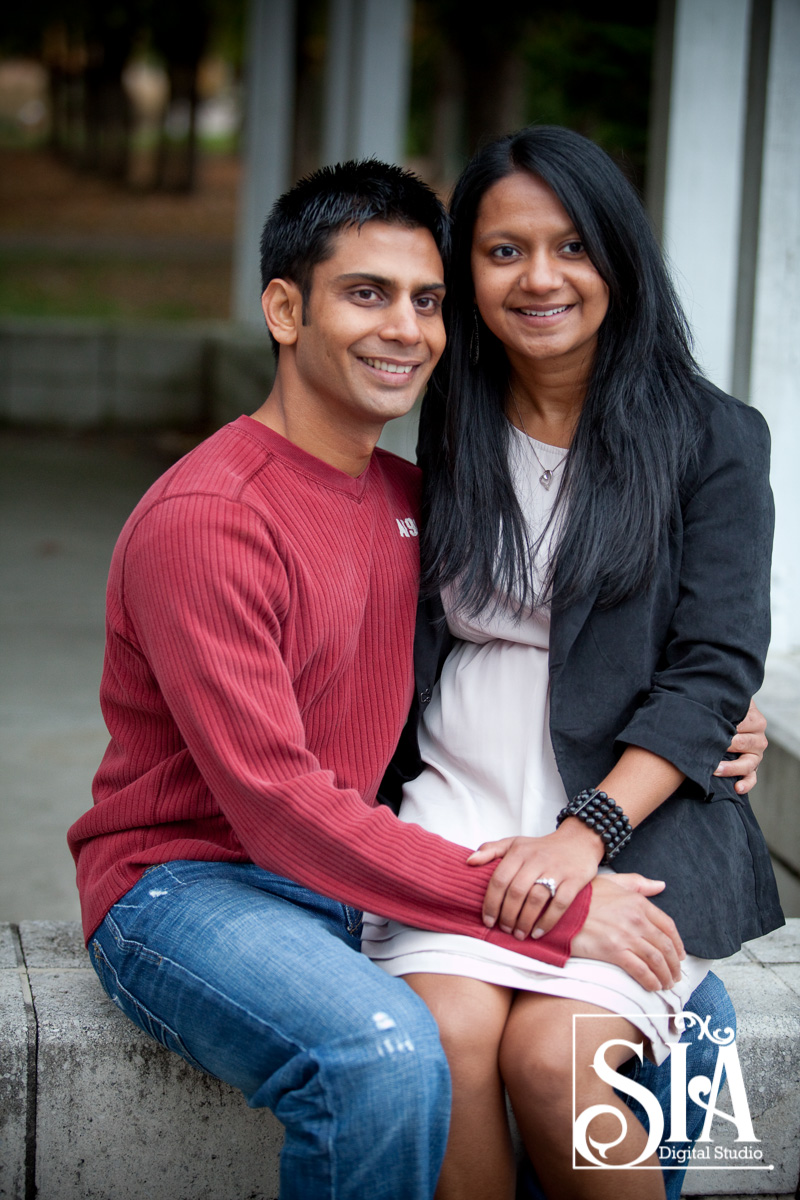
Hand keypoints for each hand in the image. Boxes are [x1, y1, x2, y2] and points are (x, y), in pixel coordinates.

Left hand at [467, 821, 602, 940]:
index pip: (499, 879)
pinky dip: (547, 921)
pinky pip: (560, 904)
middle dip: (507, 915)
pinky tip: (538, 932)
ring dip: (525, 921)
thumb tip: (468, 861)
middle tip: (504, 929)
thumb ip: (490, 850)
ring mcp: (556, 870)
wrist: (578, 841)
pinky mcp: (574, 880)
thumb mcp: (515, 843)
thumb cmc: (541, 848)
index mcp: (518, 852)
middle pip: (516, 892)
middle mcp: (536, 860)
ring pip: (536, 899)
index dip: (491, 902)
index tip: (487, 920)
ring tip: (519, 934)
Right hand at [571, 874, 684, 991]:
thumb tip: (660, 885)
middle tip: (675, 975)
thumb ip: (638, 883)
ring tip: (666, 984)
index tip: (680, 955)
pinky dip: (650, 981)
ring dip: (665, 976)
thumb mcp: (613, 881)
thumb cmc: (584, 895)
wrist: (560, 908)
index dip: (678, 944)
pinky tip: (653, 986)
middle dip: (674, 965)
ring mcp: (626, 936)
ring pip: (656, 960)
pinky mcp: (614, 951)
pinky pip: (640, 970)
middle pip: (665, 946)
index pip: (668, 926)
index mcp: (638, 902)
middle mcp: (636, 919)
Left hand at [714, 699, 766, 793]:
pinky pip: (752, 778)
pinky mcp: (752, 768)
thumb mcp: (727, 704)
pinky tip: (737, 788)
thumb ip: (723, 703)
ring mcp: (756, 755)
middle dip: (726, 746)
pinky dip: (746, 784)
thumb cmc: (725, 712)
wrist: (731, 722)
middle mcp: (759, 738)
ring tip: (715, 770)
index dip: (726, 726)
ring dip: (732, 768)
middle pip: (744, 743)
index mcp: (755, 720)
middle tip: (708, 748)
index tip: (710, 728)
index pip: (743, 723)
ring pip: (748, 763)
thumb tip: (707, 701)